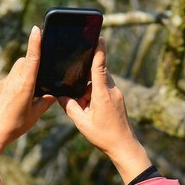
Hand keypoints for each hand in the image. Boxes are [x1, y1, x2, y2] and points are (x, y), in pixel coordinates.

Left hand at [0, 27, 53, 159]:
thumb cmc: (13, 126)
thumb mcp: (33, 116)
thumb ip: (44, 103)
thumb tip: (52, 96)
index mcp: (24, 85)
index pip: (32, 58)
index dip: (35, 43)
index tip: (37, 29)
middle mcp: (12, 80)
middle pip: (23, 62)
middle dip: (32, 62)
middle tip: (40, 75)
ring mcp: (1, 84)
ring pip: (15, 72)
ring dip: (24, 76)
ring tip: (28, 94)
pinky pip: (7, 81)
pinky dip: (15, 85)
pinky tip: (15, 102)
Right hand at [59, 38, 150, 182]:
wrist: (124, 147)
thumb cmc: (104, 136)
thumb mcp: (82, 123)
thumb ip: (69, 107)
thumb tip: (60, 96)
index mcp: (103, 94)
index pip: (100, 67)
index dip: (99, 51)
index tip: (100, 37)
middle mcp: (112, 91)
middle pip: (97, 72)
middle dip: (85, 76)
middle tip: (76, 85)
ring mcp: (116, 94)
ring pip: (99, 82)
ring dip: (88, 88)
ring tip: (84, 105)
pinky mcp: (117, 99)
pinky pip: (103, 89)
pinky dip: (93, 94)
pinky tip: (88, 106)